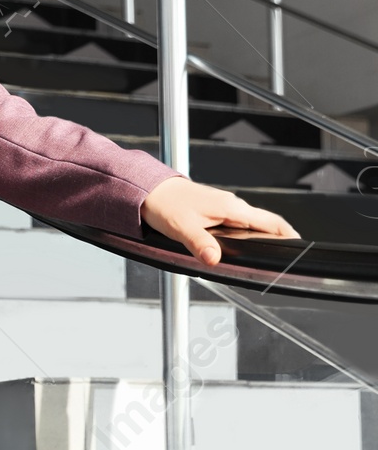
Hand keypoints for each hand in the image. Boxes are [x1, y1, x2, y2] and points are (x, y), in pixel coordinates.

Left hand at [140, 176, 298, 266]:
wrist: (150, 190)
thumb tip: (214, 259)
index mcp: (230, 208)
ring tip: (268, 253)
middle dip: (278, 237)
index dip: (287, 233)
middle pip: (263, 223)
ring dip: (261, 236)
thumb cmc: (165, 204)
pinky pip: (237, 224)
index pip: (269, 221)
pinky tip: (240, 246)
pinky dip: (245, 234)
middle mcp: (231, 206)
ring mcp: (223, 208)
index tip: (299, 244)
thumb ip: (200, 244)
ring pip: (250, 224)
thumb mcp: (182, 228)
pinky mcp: (214, 211)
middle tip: (287, 254)